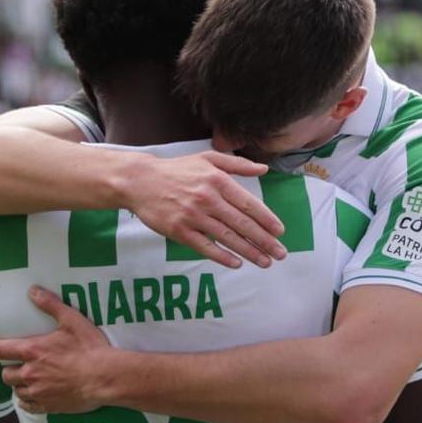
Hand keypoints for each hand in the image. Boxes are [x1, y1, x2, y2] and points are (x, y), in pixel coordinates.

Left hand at [0, 287, 115, 413]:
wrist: (105, 377)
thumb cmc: (89, 348)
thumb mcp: (72, 320)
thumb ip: (50, 305)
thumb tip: (33, 291)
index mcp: (32, 351)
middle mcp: (30, 373)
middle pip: (6, 374)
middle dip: (10, 369)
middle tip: (20, 365)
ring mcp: (39, 392)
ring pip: (16, 391)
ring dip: (20, 385)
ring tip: (30, 380)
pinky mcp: (48, 406)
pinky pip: (28, 407)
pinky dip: (28, 402)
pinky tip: (34, 397)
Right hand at [124, 152, 282, 269]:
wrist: (141, 181)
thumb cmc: (178, 170)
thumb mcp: (208, 159)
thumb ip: (237, 164)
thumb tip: (264, 169)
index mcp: (217, 180)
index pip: (248, 203)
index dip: (266, 219)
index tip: (280, 232)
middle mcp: (207, 199)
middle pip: (242, 224)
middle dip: (264, 241)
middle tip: (280, 253)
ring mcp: (193, 216)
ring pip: (227, 238)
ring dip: (249, 252)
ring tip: (265, 262)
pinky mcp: (179, 231)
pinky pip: (205, 247)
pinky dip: (222, 257)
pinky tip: (236, 263)